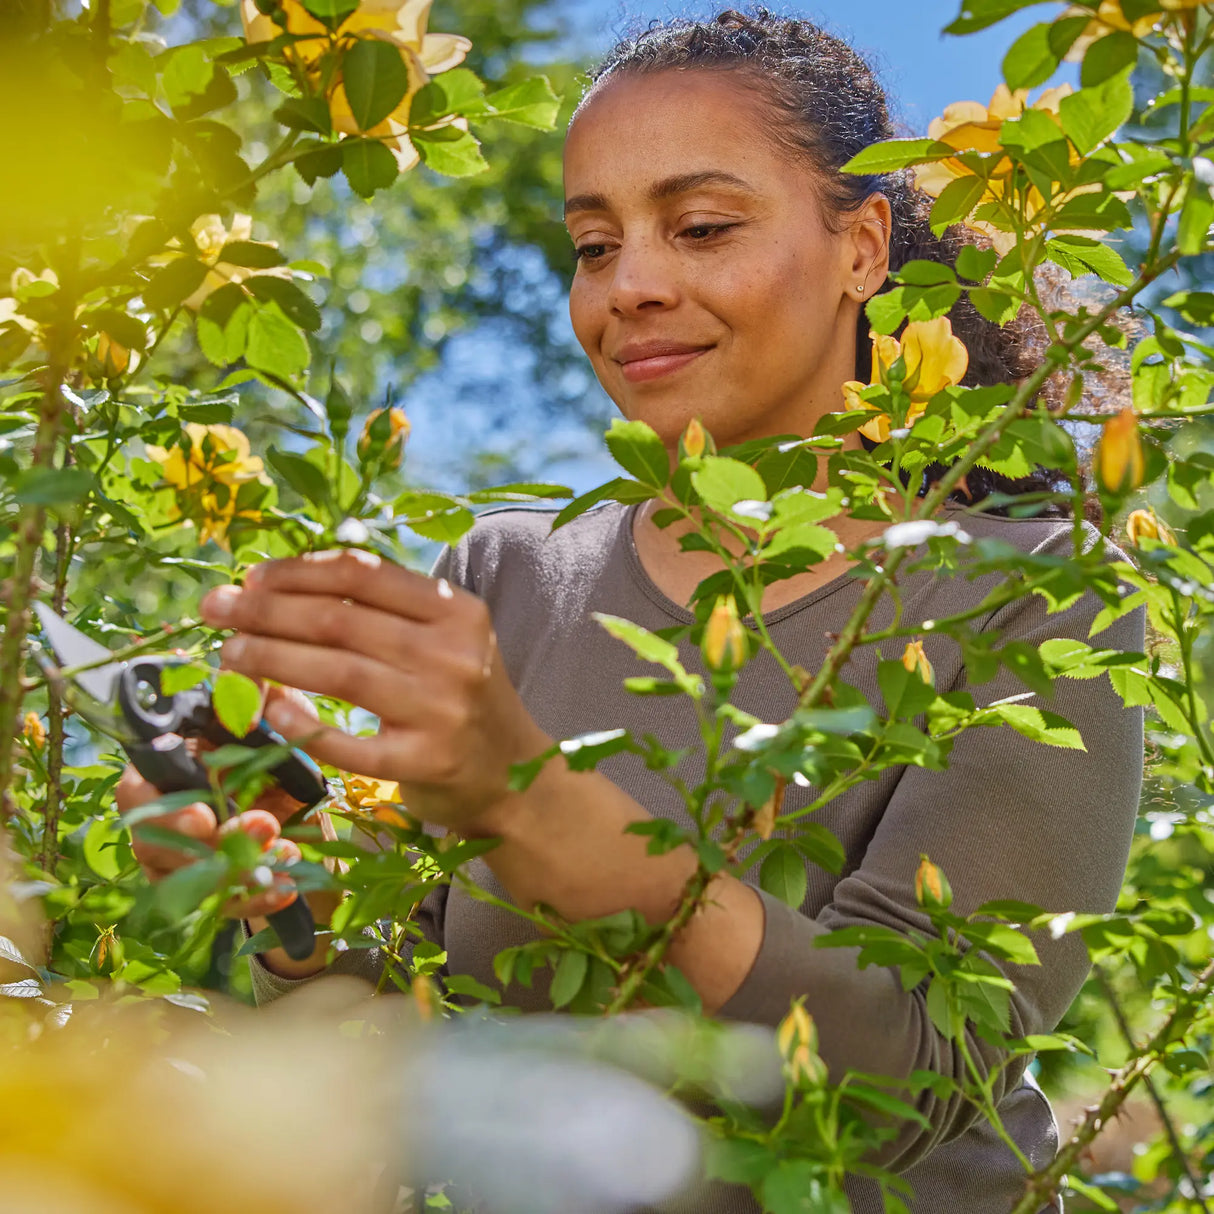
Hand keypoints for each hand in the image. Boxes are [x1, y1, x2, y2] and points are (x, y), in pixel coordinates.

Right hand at [116, 686, 311, 920]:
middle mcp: (167, 817)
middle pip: (147, 837)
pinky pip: (220, 905)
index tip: (201, 812)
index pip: (137, 785)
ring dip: (232, 868)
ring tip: (285, 852)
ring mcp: (183, 860)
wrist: (318, 830)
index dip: (154, 800)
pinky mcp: (211, 894)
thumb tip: (247, 686)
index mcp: (175, 771)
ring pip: (181, 876)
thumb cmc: (288, 770)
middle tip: (253, 828)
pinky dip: (255, 897)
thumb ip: (274, 701)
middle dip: (192, 842)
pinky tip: (286, 888)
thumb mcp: (290, 731)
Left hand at [199, 549, 551, 832]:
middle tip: (214, 611)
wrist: (516, 775)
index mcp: (456, 611)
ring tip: (228, 655)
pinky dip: (301, 724)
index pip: (363, 574)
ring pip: (337, 672)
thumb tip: (285, 584)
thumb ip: (385, 611)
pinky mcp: (424, 762)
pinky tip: (267, 710)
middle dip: (265, 611)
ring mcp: (440, 710)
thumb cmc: (462, 697)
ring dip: (270, 659)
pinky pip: (348, 742)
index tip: (251, 578)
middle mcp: (453, 654)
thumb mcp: (445, 639)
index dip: (298, 571)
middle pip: (339, 621)